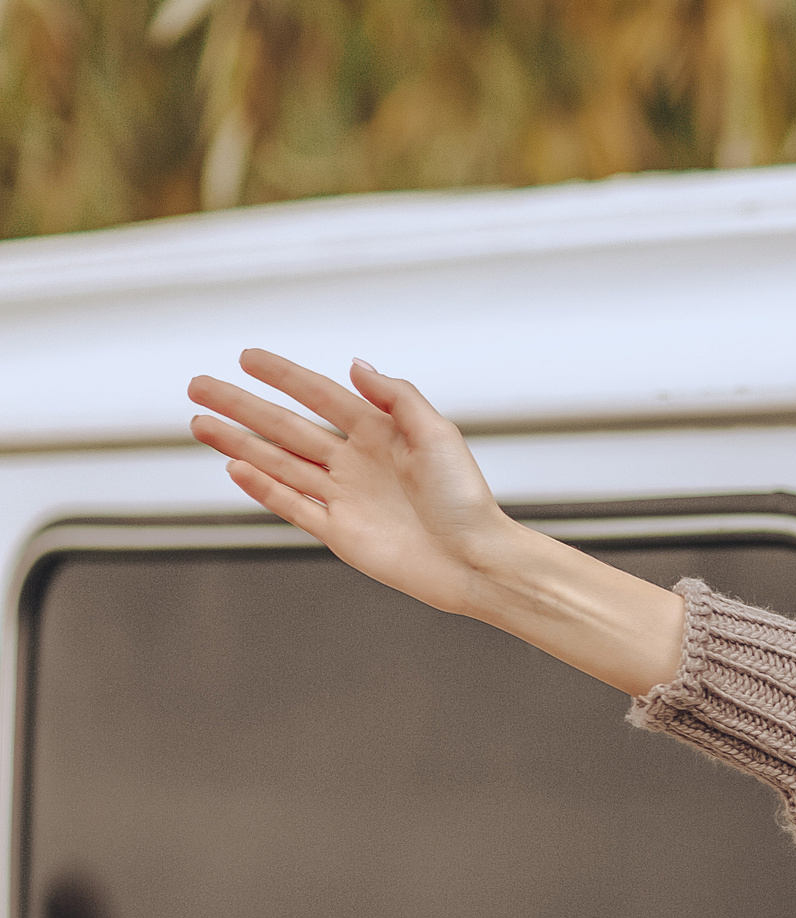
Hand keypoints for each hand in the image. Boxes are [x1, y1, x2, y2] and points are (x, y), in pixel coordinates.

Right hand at [190, 349, 520, 616]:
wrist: (475, 560)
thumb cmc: (466, 500)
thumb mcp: (438, 435)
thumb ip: (397, 397)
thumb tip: (356, 364)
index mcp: (381, 434)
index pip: (321, 396)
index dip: (283, 376)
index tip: (248, 357)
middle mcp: (357, 462)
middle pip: (286, 427)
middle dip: (241, 406)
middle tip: (199, 386)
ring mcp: (344, 497)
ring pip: (279, 463)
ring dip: (238, 442)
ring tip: (199, 422)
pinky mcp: (339, 532)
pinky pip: (291, 505)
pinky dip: (262, 487)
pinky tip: (234, 467)